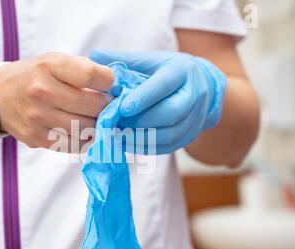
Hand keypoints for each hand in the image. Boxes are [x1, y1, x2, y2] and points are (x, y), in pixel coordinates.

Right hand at [0, 52, 113, 151]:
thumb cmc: (33, 76)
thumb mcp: (53, 61)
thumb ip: (82, 70)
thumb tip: (114, 88)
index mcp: (48, 67)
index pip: (90, 74)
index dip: (108, 81)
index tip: (110, 84)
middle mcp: (41, 92)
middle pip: (92, 106)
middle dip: (107, 107)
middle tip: (108, 106)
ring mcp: (37, 118)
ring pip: (85, 129)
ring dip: (97, 125)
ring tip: (97, 119)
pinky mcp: (36, 138)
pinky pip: (72, 144)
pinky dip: (84, 139)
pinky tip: (83, 131)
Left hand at [90, 50, 226, 154]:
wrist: (200, 85)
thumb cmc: (166, 70)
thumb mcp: (149, 60)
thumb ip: (122, 60)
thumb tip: (94, 54)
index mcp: (180, 71)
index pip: (163, 85)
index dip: (143, 98)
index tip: (122, 108)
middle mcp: (193, 94)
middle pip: (170, 113)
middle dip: (141, 122)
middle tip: (116, 125)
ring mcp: (195, 116)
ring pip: (170, 134)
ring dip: (142, 138)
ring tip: (119, 136)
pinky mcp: (192, 134)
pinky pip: (169, 146)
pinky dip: (147, 147)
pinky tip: (129, 143)